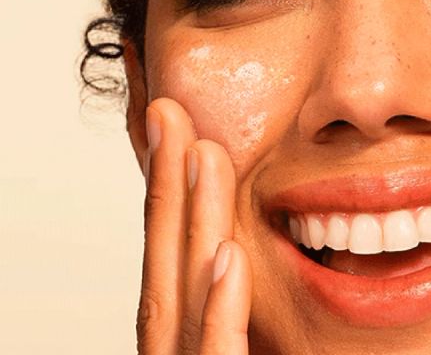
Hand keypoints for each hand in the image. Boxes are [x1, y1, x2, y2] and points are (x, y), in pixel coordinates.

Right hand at [136, 98, 251, 353]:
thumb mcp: (250, 347)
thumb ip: (236, 315)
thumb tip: (246, 258)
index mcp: (184, 337)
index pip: (173, 258)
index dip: (168, 193)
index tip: (177, 130)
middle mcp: (177, 352)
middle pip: (167, 263)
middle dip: (166, 186)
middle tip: (171, 113)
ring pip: (182, 296)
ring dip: (193, 222)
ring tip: (203, 154)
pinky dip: (218, 308)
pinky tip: (230, 254)